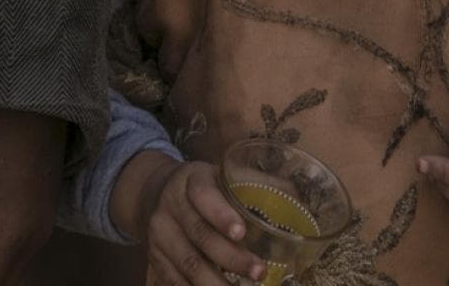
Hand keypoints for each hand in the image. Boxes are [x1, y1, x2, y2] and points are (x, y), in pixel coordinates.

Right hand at [114, 153, 263, 285]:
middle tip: (259, 272)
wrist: (155, 193)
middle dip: (231, 258)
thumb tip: (294, 196)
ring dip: (216, 283)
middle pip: (200, 236)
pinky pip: (175, 280)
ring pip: (188, 264)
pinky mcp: (155, 258)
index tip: (242, 232)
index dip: (221, 215)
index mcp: (191, 180)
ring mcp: (160, 235)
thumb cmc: (203, 185)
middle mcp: (170, 207)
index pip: (204, 196)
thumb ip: (254, 181)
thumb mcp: (221, 173)